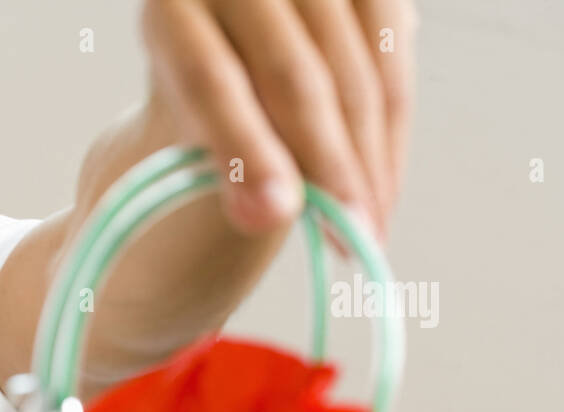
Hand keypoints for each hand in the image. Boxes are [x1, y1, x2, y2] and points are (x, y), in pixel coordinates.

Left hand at [141, 0, 417, 238]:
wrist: (234, 48)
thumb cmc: (203, 100)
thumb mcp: (187, 130)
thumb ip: (218, 164)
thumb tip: (269, 217)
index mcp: (170, 7)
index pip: (210, 78)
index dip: (245, 148)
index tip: (275, 218)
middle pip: (292, 76)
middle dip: (326, 166)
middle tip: (346, 237)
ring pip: (355, 73)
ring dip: (369, 162)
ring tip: (366, 231)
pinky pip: (392, 64)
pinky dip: (390, 137)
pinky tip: (381, 192)